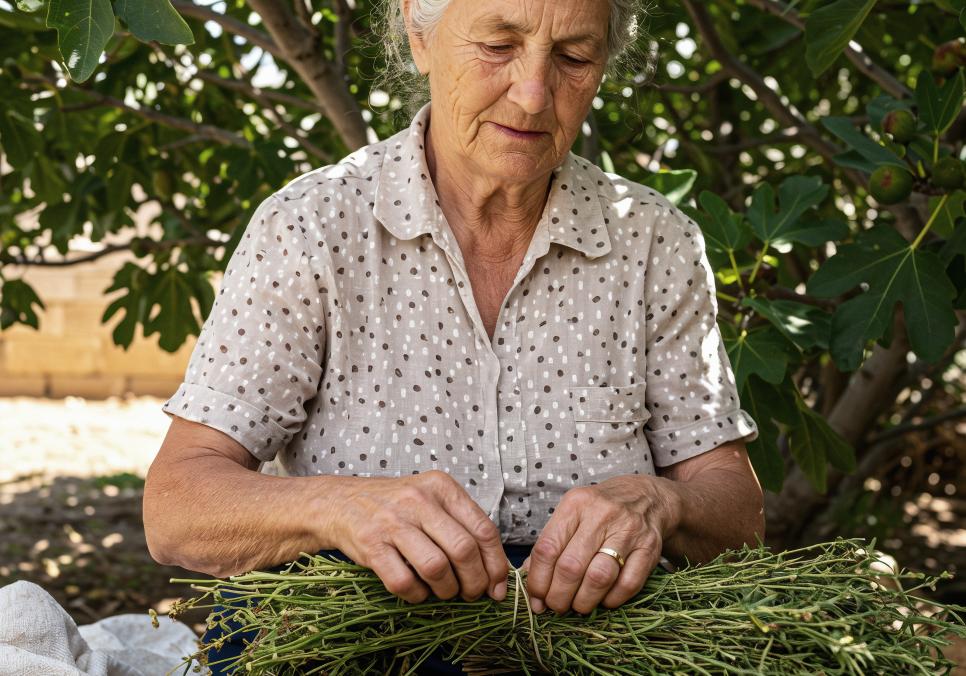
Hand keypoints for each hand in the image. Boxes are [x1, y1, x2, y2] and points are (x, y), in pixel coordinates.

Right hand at [334, 470, 508, 603]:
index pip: (484, 529)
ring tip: (444, 592)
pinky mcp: (370, 545)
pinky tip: (417, 591)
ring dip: (446, 590)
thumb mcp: (432, 500)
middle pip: (463, 550)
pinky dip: (417, 595)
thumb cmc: (397, 506)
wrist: (341, 502)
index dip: (495, 564)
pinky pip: (404, 582)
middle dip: (474, 581)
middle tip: (471, 594)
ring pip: (436, 568)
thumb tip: (496, 576)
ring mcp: (393, 522)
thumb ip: (463, 528)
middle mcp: (419, 500)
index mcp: (441, 487)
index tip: (496, 585)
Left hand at [521, 475, 677, 614]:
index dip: (538, 580)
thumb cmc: (599, 510)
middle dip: (558, 596)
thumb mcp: (571, 514)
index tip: (537, 597)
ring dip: (583, 601)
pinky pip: (627, 584)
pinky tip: (604, 600)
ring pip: (598, 578)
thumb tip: (529, 577)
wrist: (645, 498)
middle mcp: (601, 515)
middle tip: (556, 606)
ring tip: (578, 606)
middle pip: (571, 567)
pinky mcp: (649, 548)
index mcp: (575, 504)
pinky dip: (612, 600)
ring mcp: (628, 531)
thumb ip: (551, 543)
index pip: (548, 548)